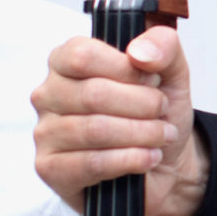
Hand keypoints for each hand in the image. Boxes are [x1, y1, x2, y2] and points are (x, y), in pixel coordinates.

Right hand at [31, 26, 207, 215]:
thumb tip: (138, 52)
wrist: (164, 161)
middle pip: (93, 95)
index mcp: (66, 61)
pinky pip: (92, 163)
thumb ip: (163, 46)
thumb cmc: (155, 112)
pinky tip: (149, 157)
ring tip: (162, 135)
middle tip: (162, 111)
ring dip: (142, 134)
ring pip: (95, 130)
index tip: (153, 79)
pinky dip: (131, 160)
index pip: (83, 55)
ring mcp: (45, 133)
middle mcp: (48, 94)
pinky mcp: (51, 169)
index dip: (126, 69)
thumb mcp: (171, 71)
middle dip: (143, 105)